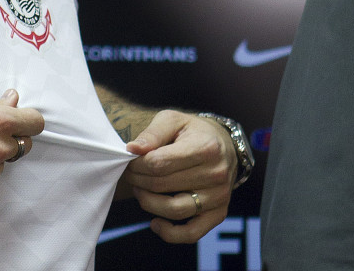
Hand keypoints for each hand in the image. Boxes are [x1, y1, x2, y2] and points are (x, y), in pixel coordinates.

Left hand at [122, 110, 235, 242]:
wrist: (224, 145)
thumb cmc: (193, 132)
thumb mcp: (173, 120)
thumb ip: (153, 133)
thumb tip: (132, 149)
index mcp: (205, 148)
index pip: (159, 163)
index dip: (137, 165)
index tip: (130, 160)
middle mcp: (216, 174)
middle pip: (163, 185)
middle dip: (138, 181)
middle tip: (130, 174)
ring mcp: (219, 197)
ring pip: (174, 210)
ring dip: (148, 203)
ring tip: (140, 191)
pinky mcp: (218, 214)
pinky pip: (192, 233)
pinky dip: (170, 234)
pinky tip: (155, 223)